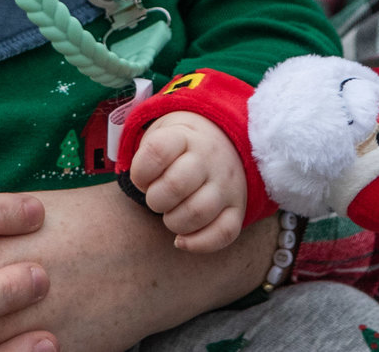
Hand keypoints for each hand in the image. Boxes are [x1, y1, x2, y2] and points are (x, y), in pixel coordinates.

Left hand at [126, 112, 245, 251]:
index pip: (157, 151)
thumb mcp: (161, 136)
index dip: (140, 172)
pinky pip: (224, 233)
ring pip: (198, 213)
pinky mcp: (238, 208)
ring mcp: (227, 184)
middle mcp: (210, 158)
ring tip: (171, 215)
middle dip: (155, 200)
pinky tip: (181, 240)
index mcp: (185, 137)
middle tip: (156, 199)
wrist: (225, 141)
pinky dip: (199, 243)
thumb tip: (143, 186)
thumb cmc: (179, 148)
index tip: (141, 178)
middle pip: (175, 185)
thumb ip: (146, 158)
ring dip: (174, 222)